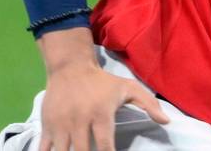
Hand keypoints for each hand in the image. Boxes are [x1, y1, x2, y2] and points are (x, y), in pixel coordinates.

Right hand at [38, 59, 169, 150]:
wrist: (70, 67)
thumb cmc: (102, 82)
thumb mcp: (128, 87)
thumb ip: (149, 104)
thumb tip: (166, 122)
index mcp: (100, 114)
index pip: (105, 147)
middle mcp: (79, 121)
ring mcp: (61, 124)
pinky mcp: (47, 125)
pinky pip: (44, 148)